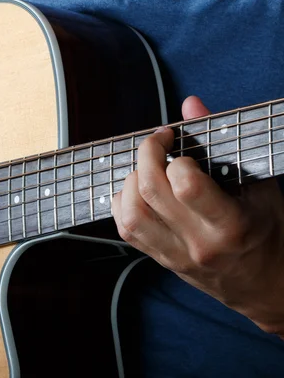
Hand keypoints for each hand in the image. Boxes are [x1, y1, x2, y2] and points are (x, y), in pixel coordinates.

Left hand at [112, 96, 283, 335]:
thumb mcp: (257, 184)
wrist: (264, 282)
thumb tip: (190, 104)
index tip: (176, 139)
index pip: (186, 186)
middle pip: (151, 193)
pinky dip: (124, 202)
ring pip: (131, 215)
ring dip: (131, 182)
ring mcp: (175, 255)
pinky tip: (138, 190)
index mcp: (230, 225)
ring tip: (147, 169)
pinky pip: (126, 229)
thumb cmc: (265, 228)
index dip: (176, 157)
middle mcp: (198, 243)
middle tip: (157, 142)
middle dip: (146, 156)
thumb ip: (220, 143)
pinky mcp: (159, 259)